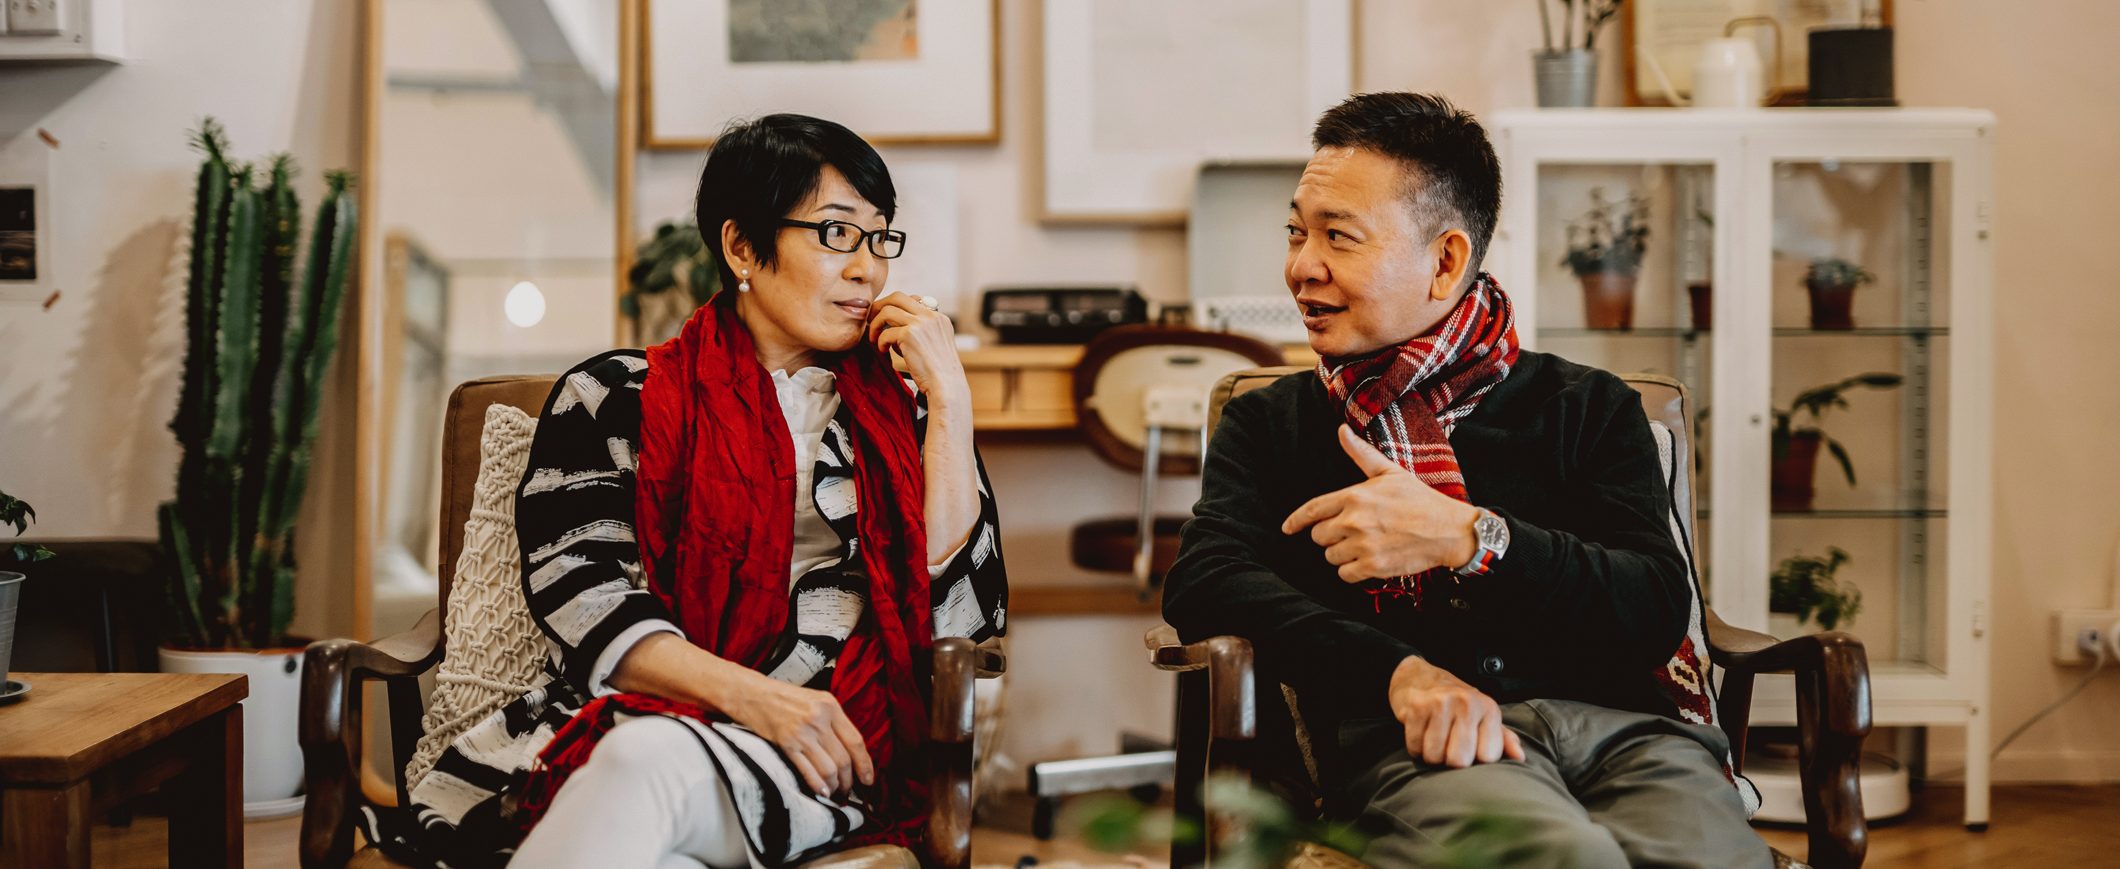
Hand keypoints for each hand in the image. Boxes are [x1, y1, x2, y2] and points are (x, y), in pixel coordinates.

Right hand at [719, 670, 874, 796]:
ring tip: (836, 793)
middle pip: (844, 759)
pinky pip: (808, 771)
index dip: (865, 764)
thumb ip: (833, 722)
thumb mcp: (815, 701)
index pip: (856, 741)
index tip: (868, 779)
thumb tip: (850, 753)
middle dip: (849, 781)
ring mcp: (802, 732)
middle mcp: (819, 719)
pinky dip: (818, 785)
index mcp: (830, 706)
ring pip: (829, 768)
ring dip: (835, 786)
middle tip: (849, 791)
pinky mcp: (786, 744)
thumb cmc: (783, 698)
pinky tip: (822, 792)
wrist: (752, 694)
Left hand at [865, 292, 968, 406]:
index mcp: (939, 318)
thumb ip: (921, 333)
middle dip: (880, 306)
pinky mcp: (910, 335)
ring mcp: (921, 324)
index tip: (885, 319)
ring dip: (876, 324)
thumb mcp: (935, 345)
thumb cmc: (939, 373)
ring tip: (874, 338)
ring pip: (888, 310)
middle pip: (898, 297)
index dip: (896, 307)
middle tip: (870, 319)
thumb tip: (895, 328)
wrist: (947, 386)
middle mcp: (931, 317)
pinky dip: (880, 342)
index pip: (913, 299)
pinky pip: (885, 332)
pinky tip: (883, 351)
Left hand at [1280, 425, 1482, 581]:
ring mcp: (1363, 545)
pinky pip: (1344, 574)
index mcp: (1354, 496)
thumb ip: (1361, 454)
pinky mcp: (1373, 566)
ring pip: (1330, 556)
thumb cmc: (1419, 499)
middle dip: (1331, 535)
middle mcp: (1354, 521)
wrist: (1449, 530)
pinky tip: (1368, 560)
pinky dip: (1352, 571)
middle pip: (1319, 536)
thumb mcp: (1389, 472)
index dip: (1296, 521)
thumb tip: (1342, 430)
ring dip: (1342, 554)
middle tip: (1353, 532)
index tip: (1287, 529)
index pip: (1312, 510)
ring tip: (1365, 545)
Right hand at [1389, 655, 1524, 767]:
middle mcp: (1467, 703)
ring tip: (1434, 739)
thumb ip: (1502, 738)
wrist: (1419, 677)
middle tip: (1448, 746)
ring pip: (1434, 756)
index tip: (1471, 749)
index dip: (1476, 760)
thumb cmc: (1456, 704)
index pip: (1487, 757)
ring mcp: (1440, 703)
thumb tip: (1519, 757)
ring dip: (1431, 755)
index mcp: (1488, 708)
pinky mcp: (1416, 707)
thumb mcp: (1483, 716)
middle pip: (1459, 760)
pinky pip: (1415, 747)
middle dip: (1450, 761)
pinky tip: (1421, 734)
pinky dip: (1415, 748)